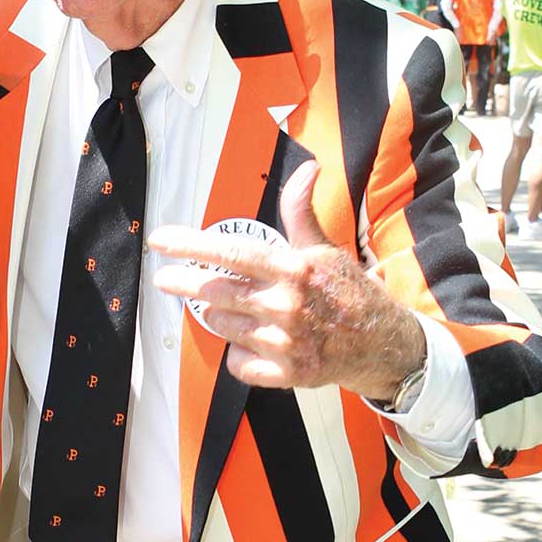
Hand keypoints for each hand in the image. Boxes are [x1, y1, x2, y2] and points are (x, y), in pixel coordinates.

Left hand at [149, 161, 426, 404]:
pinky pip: (238, 363)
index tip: (160, 241)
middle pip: (216, 291)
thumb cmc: (348, 292)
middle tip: (166, 279)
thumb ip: (301, 212)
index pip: (232, 252)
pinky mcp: (286, 373)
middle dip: (185, 283)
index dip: (192, 245)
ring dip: (220, 315)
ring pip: (223, 325)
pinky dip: (238, 354)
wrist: (382, 343)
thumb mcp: (324, 249)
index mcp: (293, 270)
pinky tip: (252, 343)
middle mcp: (286, 305)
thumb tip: (308, 169)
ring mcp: (285, 342)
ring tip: (233, 308)